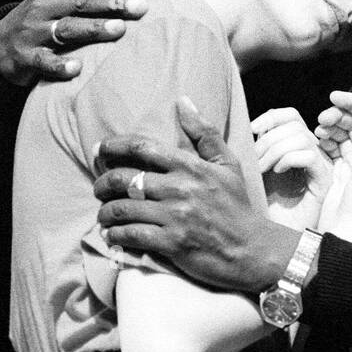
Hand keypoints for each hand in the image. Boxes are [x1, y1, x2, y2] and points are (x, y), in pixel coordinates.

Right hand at [0, 0, 160, 85]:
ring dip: (93, 29)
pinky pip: (44, 61)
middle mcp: (48, 6)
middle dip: (114, 3)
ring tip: (119, 30)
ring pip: (67, 28)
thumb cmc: (47, 15)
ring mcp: (36, 31)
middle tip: (141, 7)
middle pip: (84, 2)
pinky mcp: (27, 57)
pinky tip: (76, 68)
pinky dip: (59, 65)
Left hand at [93, 96, 299, 292]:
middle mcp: (180, 189)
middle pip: (124, 178)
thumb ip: (204, 133)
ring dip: (105, 212)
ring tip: (104, 214)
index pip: (143, 147)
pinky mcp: (172, 243)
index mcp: (191, 167)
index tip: (100, 149)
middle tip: (98, 188)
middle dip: (102, 182)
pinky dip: (116, 235)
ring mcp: (175, 217)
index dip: (114, 146)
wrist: (253, 249)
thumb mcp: (228, 164)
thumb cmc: (238, 206)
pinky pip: (131, 235)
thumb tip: (183, 101)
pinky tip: (113, 235)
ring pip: (122, 208)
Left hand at [252, 108, 333, 230]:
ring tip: (262, 169)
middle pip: (295, 123)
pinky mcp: (325, 182)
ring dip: (275, 150)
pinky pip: (309, 156)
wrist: (275, 242)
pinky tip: (277, 173)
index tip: (252, 128)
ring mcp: (321, 167)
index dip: (272, 116)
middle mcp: (312, 154)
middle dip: (269, 137)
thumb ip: (257, 148)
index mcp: (296, 147)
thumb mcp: (257, 171)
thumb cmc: (264, 209)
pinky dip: (289, 159)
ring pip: (302, 137)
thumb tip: (248, 126)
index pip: (291, 115)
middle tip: (254, 159)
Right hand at [315, 92, 351, 246]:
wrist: (347, 231)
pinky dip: (324, 140)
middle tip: (320, 118)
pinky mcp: (340, 172)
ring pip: (342, 134)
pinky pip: (333, 148)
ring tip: (317, 129)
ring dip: (330, 127)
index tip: (333, 96)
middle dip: (338, 115)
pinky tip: (316, 140)